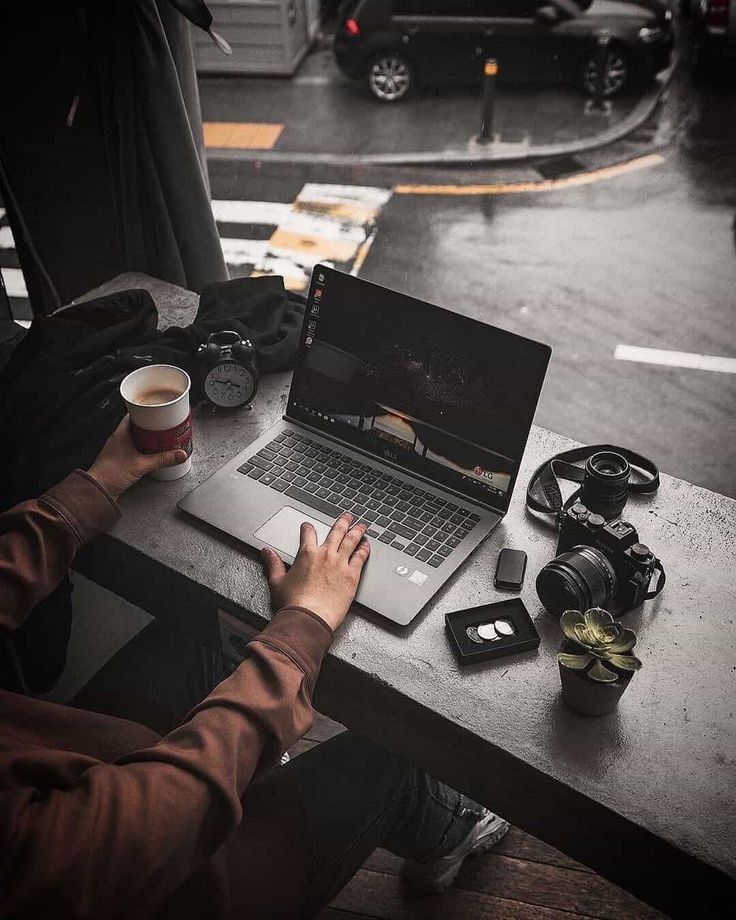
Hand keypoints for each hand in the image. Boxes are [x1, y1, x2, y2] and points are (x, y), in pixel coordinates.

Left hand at [87, 416, 187, 499]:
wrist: (98, 489)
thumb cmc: (111, 474)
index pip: (134, 414)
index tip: (157, 410)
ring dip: (148, 437)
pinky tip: (151, 453)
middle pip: (137, 426)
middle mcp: (119, 438)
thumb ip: (162, 460)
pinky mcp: (121, 458)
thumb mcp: (141, 465)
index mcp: (121, 433)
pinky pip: (135, 448)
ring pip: (136, 437)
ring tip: (161, 438)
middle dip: (151, 425)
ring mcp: (119, 448)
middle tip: (164, 425)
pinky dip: (144, 448)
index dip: (146, 411)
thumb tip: (179, 455)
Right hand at [260, 513, 370, 630]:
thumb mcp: (277, 581)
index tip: (309, 526)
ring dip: (357, 531)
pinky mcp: (352, 575)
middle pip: (336, 531)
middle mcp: (325, 555)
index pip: (308, 533)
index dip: (308, 528)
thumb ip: (273, 564)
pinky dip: (364, 549)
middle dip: (342, 522)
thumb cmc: (294, 603)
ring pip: (351, 540)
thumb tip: (266, 552)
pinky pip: (360, 557)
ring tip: (361, 526)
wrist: (309, 618)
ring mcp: (340, 564)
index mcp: (307, 554)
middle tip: (347, 517)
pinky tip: (366, 545)